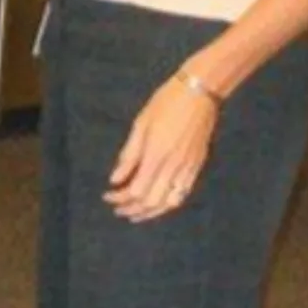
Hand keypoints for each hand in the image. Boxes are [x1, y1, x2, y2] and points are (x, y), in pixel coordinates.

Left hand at [104, 76, 216, 222]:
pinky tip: (157, 204)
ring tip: (134, 214)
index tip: (107, 196)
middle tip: (117, 209)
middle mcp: (173, 166)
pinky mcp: (197, 166)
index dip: (119, 198)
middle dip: (132, 209)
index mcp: (156, 156)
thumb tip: (115, 179)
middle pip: (151, 201)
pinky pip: (183, 193)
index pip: (135, 190)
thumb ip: (129, 155)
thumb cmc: (166, 104)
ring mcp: (188, 168)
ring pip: (169, 202)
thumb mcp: (140, 125)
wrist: (200, 93)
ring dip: (150, 212)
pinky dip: (168, 203)